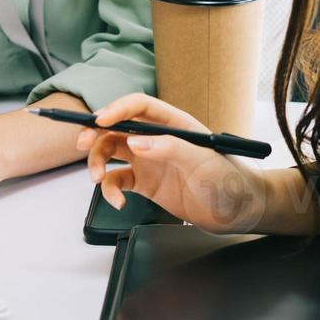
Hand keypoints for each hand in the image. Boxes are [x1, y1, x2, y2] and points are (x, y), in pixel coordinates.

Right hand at [81, 94, 265, 233]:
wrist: (238, 213)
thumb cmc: (229, 181)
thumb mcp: (202, 161)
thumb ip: (169, 148)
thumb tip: (135, 143)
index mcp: (172, 124)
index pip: (138, 106)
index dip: (116, 109)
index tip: (99, 120)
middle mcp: (156, 139)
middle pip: (116, 128)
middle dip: (94, 134)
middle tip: (82, 145)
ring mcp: (148, 161)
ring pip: (110, 153)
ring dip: (97, 163)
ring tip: (97, 180)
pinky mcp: (145, 183)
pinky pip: (117, 181)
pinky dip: (110, 190)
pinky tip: (118, 201)